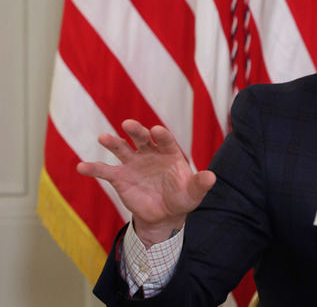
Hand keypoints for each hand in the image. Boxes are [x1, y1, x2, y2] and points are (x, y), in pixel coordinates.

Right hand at [77, 119, 215, 246]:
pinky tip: (81, 166)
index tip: (157, 130)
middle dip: (136, 131)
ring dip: (113, 142)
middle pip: (142, 138)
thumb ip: (200, 183)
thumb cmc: (182, 198)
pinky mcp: (120, 178)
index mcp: (169, 153)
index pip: (165, 140)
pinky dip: (93, 168)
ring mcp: (133, 164)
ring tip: (104, 137)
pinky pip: (104, 171)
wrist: (165, 214)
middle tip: (129, 124)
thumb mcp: (193, 193)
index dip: (161, 135)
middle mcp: (150, 154)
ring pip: (121, 149)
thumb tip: (212, 177)